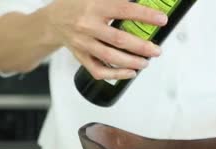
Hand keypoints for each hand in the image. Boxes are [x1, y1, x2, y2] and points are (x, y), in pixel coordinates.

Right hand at [44, 0, 165, 79]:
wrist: (53, 21)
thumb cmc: (77, 6)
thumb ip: (117, 0)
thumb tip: (144, 2)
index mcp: (94, 6)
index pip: (124, 10)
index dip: (145, 16)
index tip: (162, 20)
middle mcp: (88, 25)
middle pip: (119, 39)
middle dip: (142, 47)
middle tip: (156, 50)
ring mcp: (83, 43)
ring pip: (110, 57)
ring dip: (131, 62)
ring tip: (146, 62)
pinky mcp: (81, 57)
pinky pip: (98, 70)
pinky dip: (115, 74)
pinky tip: (129, 73)